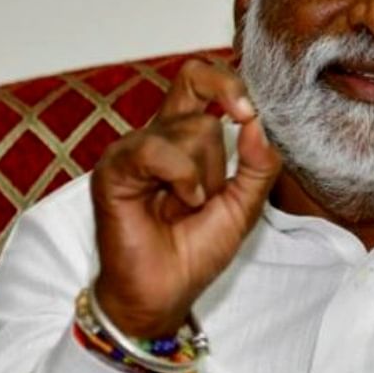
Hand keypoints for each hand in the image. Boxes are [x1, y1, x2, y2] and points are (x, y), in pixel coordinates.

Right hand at [89, 58, 281, 337]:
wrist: (163, 293)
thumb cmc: (194, 251)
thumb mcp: (244, 206)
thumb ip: (258, 165)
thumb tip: (259, 122)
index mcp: (183, 137)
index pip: (200, 79)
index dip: (229, 82)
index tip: (250, 112)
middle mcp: (157, 135)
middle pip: (195, 81)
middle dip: (226, 118)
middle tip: (224, 171)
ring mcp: (134, 149)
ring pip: (194, 127)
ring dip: (207, 174)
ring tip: (189, 206)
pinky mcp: (114, 169)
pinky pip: (157, 150)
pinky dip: (182, 178)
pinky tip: (182, 203)